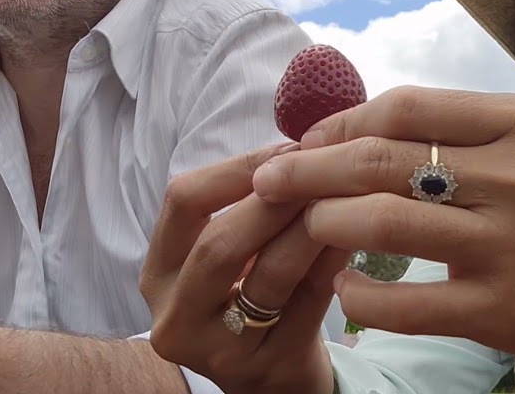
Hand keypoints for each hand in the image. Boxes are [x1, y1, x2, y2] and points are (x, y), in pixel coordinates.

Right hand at [140, 142, 350, 393]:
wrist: (274, 377)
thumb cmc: (250, 296)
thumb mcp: (231, 254)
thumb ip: (248, 203)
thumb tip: (302, 145)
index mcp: (158, 272)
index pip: (182, 201)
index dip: (236, 168)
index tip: (288, 148)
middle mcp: (175, 314)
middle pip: (219, 243)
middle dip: (275, 199)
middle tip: (321, 169)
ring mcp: (219, 351)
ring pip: (268, 275)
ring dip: (310, 226)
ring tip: (344, 195)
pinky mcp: (269, 368)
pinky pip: (309, 303)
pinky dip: (334, 262)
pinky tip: (355, 234)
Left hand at [251, 86, 514, 369]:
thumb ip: (475, 127)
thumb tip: (378, 123)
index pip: (406, 107)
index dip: (341, 121)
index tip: (311, 139)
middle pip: (379, 159)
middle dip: (306, 168)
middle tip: (268, 178)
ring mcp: (511, 248)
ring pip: (381, 224)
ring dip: (324, 225)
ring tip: (305, 228)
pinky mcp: (506, 313)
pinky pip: (405, 304)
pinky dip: (362, 299)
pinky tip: (349, 293)